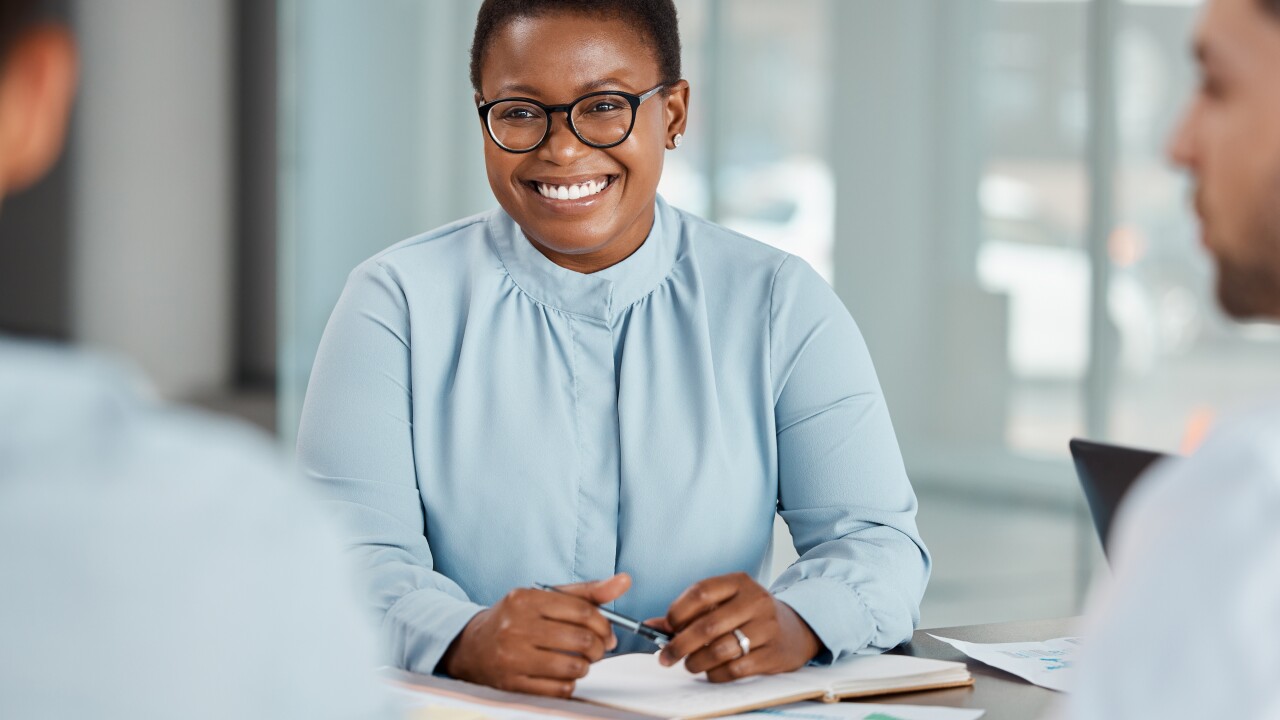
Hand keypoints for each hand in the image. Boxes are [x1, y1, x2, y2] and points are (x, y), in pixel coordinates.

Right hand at [439, 573, 630, 696]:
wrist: (471, 646)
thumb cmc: (515, 619)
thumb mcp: (545, 597)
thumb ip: (586, 591)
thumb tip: (624, 581)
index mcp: (525, 599)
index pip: (583, 611)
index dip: (604, 625)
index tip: (607, 632)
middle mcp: (516, 627)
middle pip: (581, 641)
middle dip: (598, 648)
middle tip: (597, 649)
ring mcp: (512, 657)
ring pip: (573, 667)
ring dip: (585, 667)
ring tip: (579, 661)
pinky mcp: (512, 684)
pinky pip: (558, 689)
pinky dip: (569, 683)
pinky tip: (562, 675)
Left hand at [652, 572, 821, 682]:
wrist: (796, 628)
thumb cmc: (750, 614)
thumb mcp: (725, 603)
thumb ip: (690, 613)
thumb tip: (651, 626)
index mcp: (739, 582)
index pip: (700, 592)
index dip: (678, 612)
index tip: (667, 627)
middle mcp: (755, 601)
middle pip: (707, 625)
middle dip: (680, 644)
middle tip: (666, 656)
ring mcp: (767, 627)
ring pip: (720, 649)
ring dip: (697, 662)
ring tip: (690, 664)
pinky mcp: (773, 654)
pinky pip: (736, 669)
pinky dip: (716, 674)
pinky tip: (711, 672)